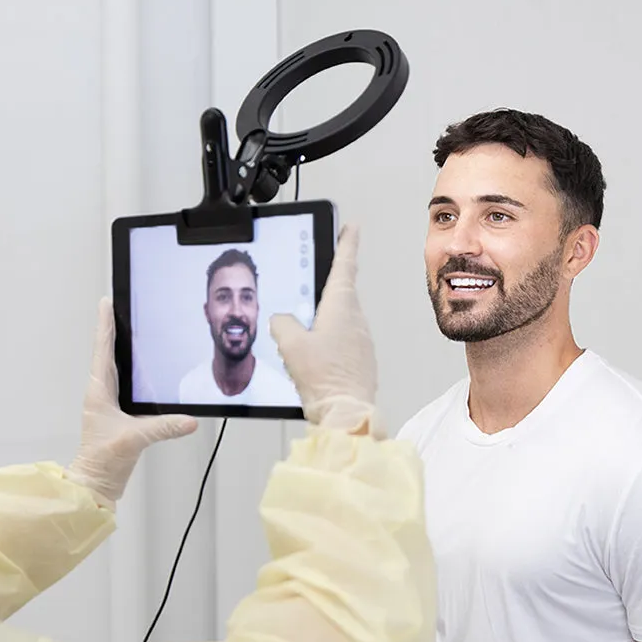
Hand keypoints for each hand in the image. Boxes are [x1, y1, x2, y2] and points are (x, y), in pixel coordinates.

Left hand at [66, 298, 197, 506]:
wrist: (96, 483)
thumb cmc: (103, 461)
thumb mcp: (135, 439)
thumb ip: (164, 427)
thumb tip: (190, 420)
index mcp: (99, 391)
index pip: (103, 350)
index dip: (105, 325)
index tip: (106, 303)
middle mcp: (100, 392)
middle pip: (106, 352)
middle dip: (111, 329)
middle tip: (116, 306)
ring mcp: (107, 402)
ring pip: (113, 366)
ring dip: (118, 347)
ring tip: (124, 327)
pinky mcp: (116, 413)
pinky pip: (122, 383)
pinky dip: (128, 369)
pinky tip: (138, 367)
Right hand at [269, 224, 378, 432]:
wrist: (346, 414)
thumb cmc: (324, 379)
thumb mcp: (289, 344)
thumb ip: (281, 323)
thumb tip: (281, 320)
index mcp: (341, 307)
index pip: (345, 264)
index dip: (346, 242)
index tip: (351, 226)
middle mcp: (355, 320)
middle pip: (340, 292)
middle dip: (327, 284)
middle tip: (317, 276)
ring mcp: (360, 341)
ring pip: (339, 319)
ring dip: (323, 318)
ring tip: (304, 328)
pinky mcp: (360, 360)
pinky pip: (341, 341)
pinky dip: (327, 340)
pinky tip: (312, 356)